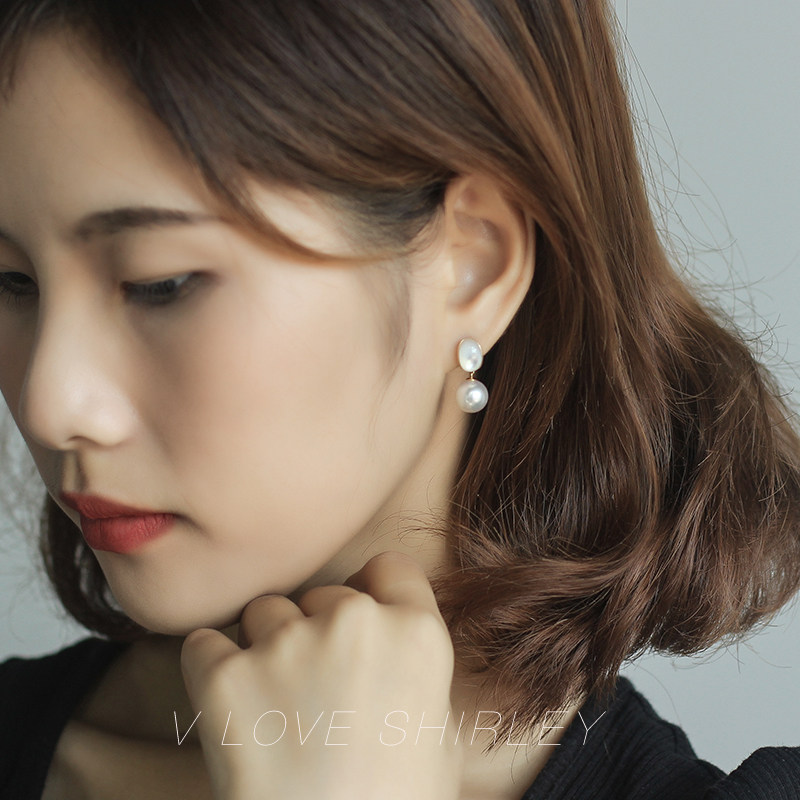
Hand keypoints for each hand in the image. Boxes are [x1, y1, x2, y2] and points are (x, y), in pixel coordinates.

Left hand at [180, 551, 462, 799]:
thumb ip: (414, 671)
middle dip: (317, 628)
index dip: (372, 589)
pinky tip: (228, 706)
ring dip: (265, 645)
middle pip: (324, 592)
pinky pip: (205, 643)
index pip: (389, 566)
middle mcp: (355, 622)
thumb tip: (390, 653)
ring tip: (272, 705)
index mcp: (416, 633)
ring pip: (265, 611)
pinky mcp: (226, 675)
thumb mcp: (436, 734)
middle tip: (315, 689)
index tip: (360, 613)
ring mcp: (288, 644)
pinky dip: (210, 668)